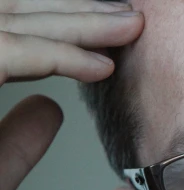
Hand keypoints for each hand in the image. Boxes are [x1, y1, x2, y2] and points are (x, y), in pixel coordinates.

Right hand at [0, 0, 143, 189]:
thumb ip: (14, 140)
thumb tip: (51, 108)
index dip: (53, 26)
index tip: (106, 38)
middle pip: (1, 13)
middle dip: (70, 12)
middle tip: (128, 16)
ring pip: (3, 21)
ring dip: (73, 22)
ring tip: (128, 27)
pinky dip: (54, 56)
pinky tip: (98, 66)